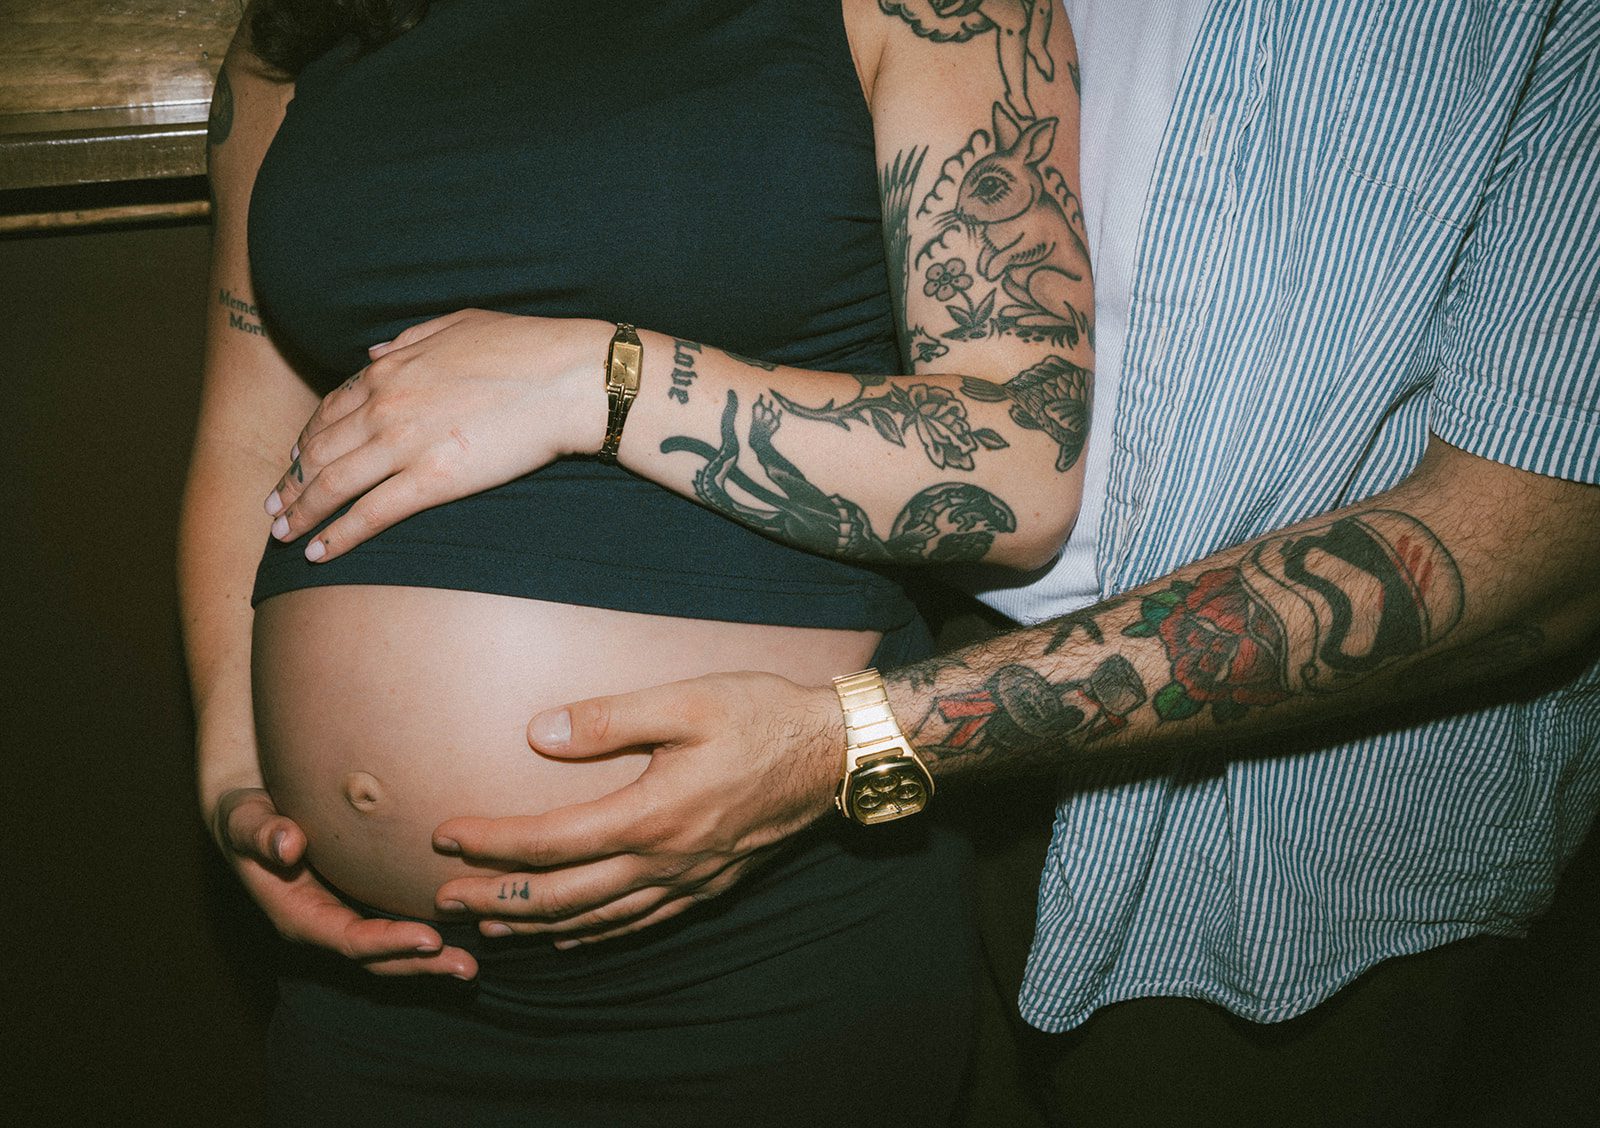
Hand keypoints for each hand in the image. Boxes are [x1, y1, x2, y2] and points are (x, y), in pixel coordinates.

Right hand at [213, 787, 476, 977]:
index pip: (349, 939)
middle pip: (377, 959)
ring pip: (390, 954)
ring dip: (430, 962)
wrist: (250, 818)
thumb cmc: (247, 817)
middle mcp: (324, 928)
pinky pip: (395, 931)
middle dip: (420, 965)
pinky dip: (426, 941)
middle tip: (467, 967)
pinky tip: (465, 933)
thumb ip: (261, 833)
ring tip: (471, 966)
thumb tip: (286, 844)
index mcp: (299, 917)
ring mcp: (343, 922)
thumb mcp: (245, 820)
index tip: (429, 938)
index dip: (388, 942)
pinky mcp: (360, 908)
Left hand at [262, 309, 610, 561]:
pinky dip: (337, 536)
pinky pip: (369, 514)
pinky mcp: (432, 481)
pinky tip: (318, 554)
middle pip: (318, 451)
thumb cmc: (526, 348)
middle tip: (273, 508)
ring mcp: (404, 444)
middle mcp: (385, 406)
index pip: (330, 409)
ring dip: (300, 513)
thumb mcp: (459, 324)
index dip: (306, 440)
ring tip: (283, 536)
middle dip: (289, 483)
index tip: (295, 462)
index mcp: (390, 369)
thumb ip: (410, 338)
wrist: (568, 378)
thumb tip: (375, 352)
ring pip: (331, 485)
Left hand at [432, 673, 842, 945]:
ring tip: (490, 925)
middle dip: (497, 899)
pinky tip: (573, 936)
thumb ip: (607, 721)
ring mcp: (689, 880)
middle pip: (563, 896)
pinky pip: (641, 923)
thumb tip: (536, 735)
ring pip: (598, 920)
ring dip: (537, 925)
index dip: (492, 843)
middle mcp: (666, 861)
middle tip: (443, 899)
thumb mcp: (686, 701)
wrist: (834, 753)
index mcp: (651, 815)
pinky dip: (595, 934)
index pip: (550, 841)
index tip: (445, 834)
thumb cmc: (761, 716)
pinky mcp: (710, 884)